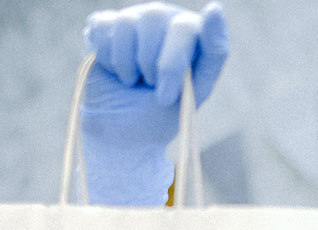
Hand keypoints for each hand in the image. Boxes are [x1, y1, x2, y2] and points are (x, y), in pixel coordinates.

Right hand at [80, 2, 227, 204]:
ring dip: (128, 63)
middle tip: (157, 90)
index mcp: (194, 35)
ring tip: (134, 81)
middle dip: (156, 63)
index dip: (201, 27)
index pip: (196, 25)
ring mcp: (135, 20)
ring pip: (127, 22)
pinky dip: (108, 58)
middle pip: (156, 17)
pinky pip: (103, 27)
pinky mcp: (106, 26)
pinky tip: (116, 71)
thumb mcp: (194, 92)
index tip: (211, 15)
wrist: (121, 130)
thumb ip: (211, 56)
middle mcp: (167, 20)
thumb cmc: (161, 112)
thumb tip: (214, 6)